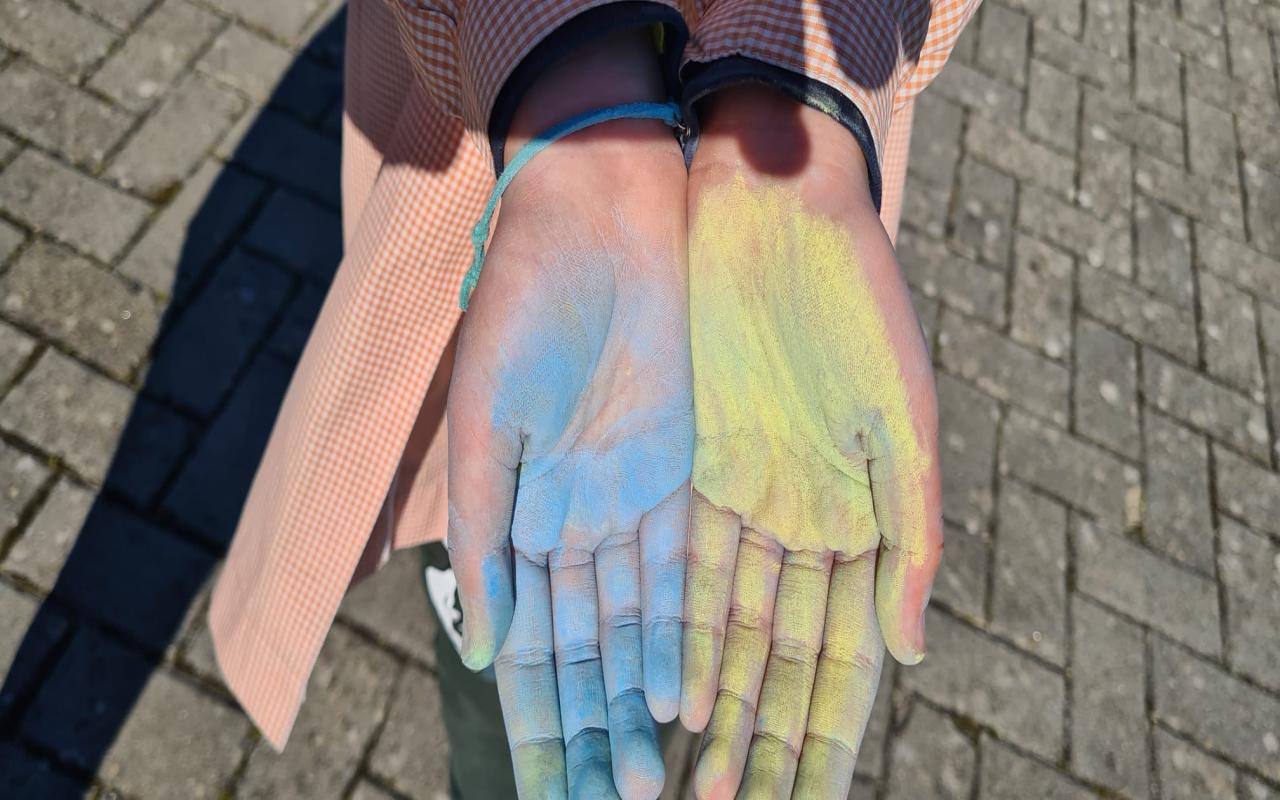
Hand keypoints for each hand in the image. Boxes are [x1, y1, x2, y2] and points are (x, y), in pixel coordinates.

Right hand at [446, 31, 691, 799]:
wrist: (598, 225)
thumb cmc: (521, 309)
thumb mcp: (486, 424)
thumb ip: (486, 535)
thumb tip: (486, 649)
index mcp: (507, 517)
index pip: (520, 647)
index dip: (530, 723)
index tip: (537, 797)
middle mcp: (564, 524)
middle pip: (577, 655)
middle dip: (586, 734)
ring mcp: (620, 504)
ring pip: (626, 629)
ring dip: (631, 704)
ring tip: (640, 785)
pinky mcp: (673, 475)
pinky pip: (675, 574)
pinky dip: (673, 637)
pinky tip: (678, 699)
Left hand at [680, 87, 942, 797]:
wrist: (771, 220)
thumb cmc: (856, 308)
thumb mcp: (901, 420)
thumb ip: (912, 536)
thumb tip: (908, 654)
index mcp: (863, 522)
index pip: (844, 657)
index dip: (827, 731)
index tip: (812, 799)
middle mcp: (799, 529)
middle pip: (778, 661)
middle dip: (763, 739)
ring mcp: (741, 507)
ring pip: (724, 631)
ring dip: (713, 707)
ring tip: (691, 782)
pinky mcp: (685, 474)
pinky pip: (675, 570)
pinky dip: (672, 634)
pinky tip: (664, 695)